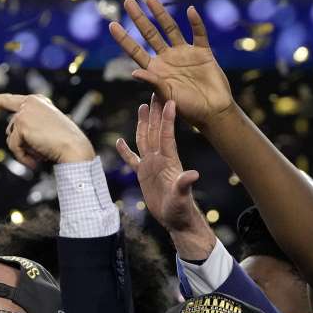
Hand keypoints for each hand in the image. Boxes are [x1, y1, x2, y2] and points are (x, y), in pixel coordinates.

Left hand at [0, 92, 92, 166]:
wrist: (75, 147)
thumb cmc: (63, 142)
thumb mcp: (45, 129)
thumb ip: (27, 126)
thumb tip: (9, 133)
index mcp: (37, 101)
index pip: (9, 100)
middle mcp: (29, 102)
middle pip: (10, 127)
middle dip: (17, 143)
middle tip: (26, 146)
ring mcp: (24, 111)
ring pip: (12, 138)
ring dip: (24, 151)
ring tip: (41, 155)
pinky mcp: (22, 124)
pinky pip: (13, 146)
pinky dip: (23, 156)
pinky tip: (35, 160)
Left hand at [108, 0, 233, 128]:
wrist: (212, 112)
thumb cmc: (188, 109)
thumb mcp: (167, 96)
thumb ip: (153, 83)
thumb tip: (134, 73)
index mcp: (155, 70)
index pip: (135, 50)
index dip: (124, 38)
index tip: (111, 24)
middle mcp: (167, 58)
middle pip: (149, 34)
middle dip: (139, 18)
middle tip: (128, 1)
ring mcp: (184, 54)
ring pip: (170, 28)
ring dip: (161, 13)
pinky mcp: (203, 52)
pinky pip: (199, 33)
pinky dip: (196, 22)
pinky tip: (189, 11)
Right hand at [115, 98, 202, 233]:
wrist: (177, 220)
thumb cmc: (181, 210)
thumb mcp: (181, 197)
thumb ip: (184, 184)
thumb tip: (193, 174)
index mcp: (169, 161)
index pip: (166, 135)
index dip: (167, 118)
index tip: (169, 99)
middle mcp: (160, 159)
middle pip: (154, 131)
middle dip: (155, 112)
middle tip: (155, 92)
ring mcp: (151, 166)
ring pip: (145, 140)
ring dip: (143, 124)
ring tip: (142, 107)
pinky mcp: (144, 175)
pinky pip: (132, 160)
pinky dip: (125, 151)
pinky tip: (119, 141)